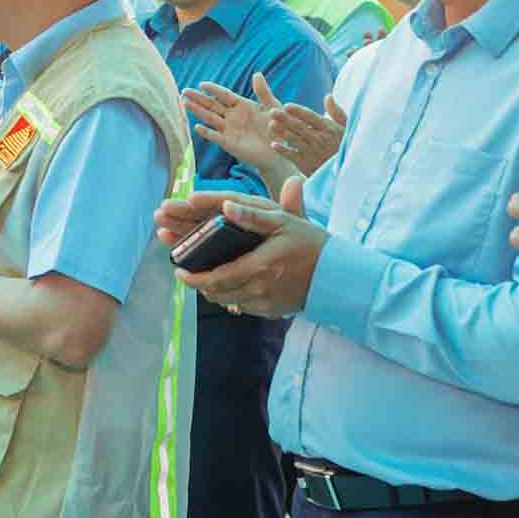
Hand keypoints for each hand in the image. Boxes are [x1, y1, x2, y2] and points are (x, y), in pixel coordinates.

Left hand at [173, 177, 324, 317]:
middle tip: (187, 272)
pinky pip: (243, 306)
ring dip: (213, 290)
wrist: (339, 275)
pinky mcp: (272, 311)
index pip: (216, 278)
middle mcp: (259, 290)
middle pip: (217, 293)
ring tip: (205, 276)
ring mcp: (265, 304)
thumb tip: (226, 206)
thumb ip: (253, 216)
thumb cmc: (312, 245)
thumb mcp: (284, 223)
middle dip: (198, 283)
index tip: (178, 270)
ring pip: (227, 301)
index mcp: (258, 268)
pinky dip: (231, 296)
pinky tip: (230, 283)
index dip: (193, 278)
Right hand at [183, 77, 292, 188]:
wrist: (279, 152)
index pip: (224, 95)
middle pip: (212, 105)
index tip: (202, 84)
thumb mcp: (273, 107)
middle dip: (198, 98)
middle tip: (184, 91)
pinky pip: (215, 136)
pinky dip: (207, 132)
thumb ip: (263, 92)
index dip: (214, 89)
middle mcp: (232, 116)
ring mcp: (229, 129)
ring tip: (185, 103)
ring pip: (210, 118)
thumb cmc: (278, 129)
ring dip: (197, 111)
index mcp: (242, 105)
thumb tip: (256, 74)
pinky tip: (198, 127)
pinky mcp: (229, 143)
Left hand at [265, 91, 346, 176]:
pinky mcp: (305, 164)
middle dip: (285, 119)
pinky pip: (292, 156)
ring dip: (282, 132)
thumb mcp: (346, 128)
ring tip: (271, 124)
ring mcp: (312, 152)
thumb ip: (336, 112)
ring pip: (294, 140)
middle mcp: (319, 140)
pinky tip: (273, 144)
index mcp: (329, 129)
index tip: (287, 105)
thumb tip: (328, 96)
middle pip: (299, 127)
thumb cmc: (345, 146)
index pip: (311, 117)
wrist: (347, 171)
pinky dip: (283, 150)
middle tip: (272, 111)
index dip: (299, 111)